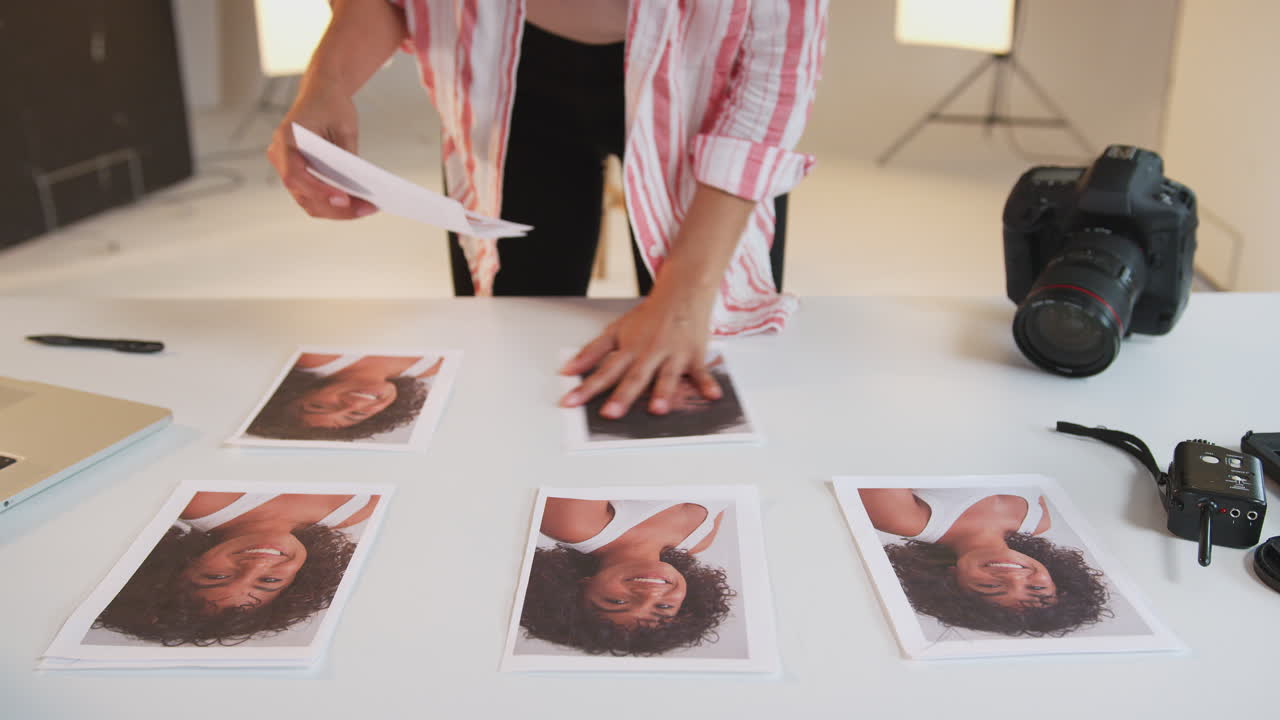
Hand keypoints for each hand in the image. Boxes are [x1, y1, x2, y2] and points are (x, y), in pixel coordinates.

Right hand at [266, 90, 376, 219]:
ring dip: (337, 211)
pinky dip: (334, 203)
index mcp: (286, 138)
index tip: (343, 199)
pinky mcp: (299, 174)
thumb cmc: (332, 105)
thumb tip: (356, 188)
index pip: (295, 174)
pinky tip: (358, 204)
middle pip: (303, 194)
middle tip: (366, 209)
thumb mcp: (345, 128)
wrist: (321, 93)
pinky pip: (313, 196)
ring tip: (367, 209)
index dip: (319, 191)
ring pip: (309, 201)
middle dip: (336, 208)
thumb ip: (346, 157)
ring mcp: (287, 167)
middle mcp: (280, 156)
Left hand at [559, 289, 721, 418]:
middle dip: (622, 396)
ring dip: (663, 392)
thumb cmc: (650, 315)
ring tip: (658, 409)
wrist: (682, 291)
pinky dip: (707, 383)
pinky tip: (712, 395)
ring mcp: (672, 355)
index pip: (604, 371)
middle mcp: (650, 353)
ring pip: (666, 376)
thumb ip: (592, 352)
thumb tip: (568, 370)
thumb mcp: (616, 330)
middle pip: (634, 377)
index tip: (570, 402)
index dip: (586, 388)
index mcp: (629, 349)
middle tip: (610, 413)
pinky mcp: (694, 356)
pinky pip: (701, 372)